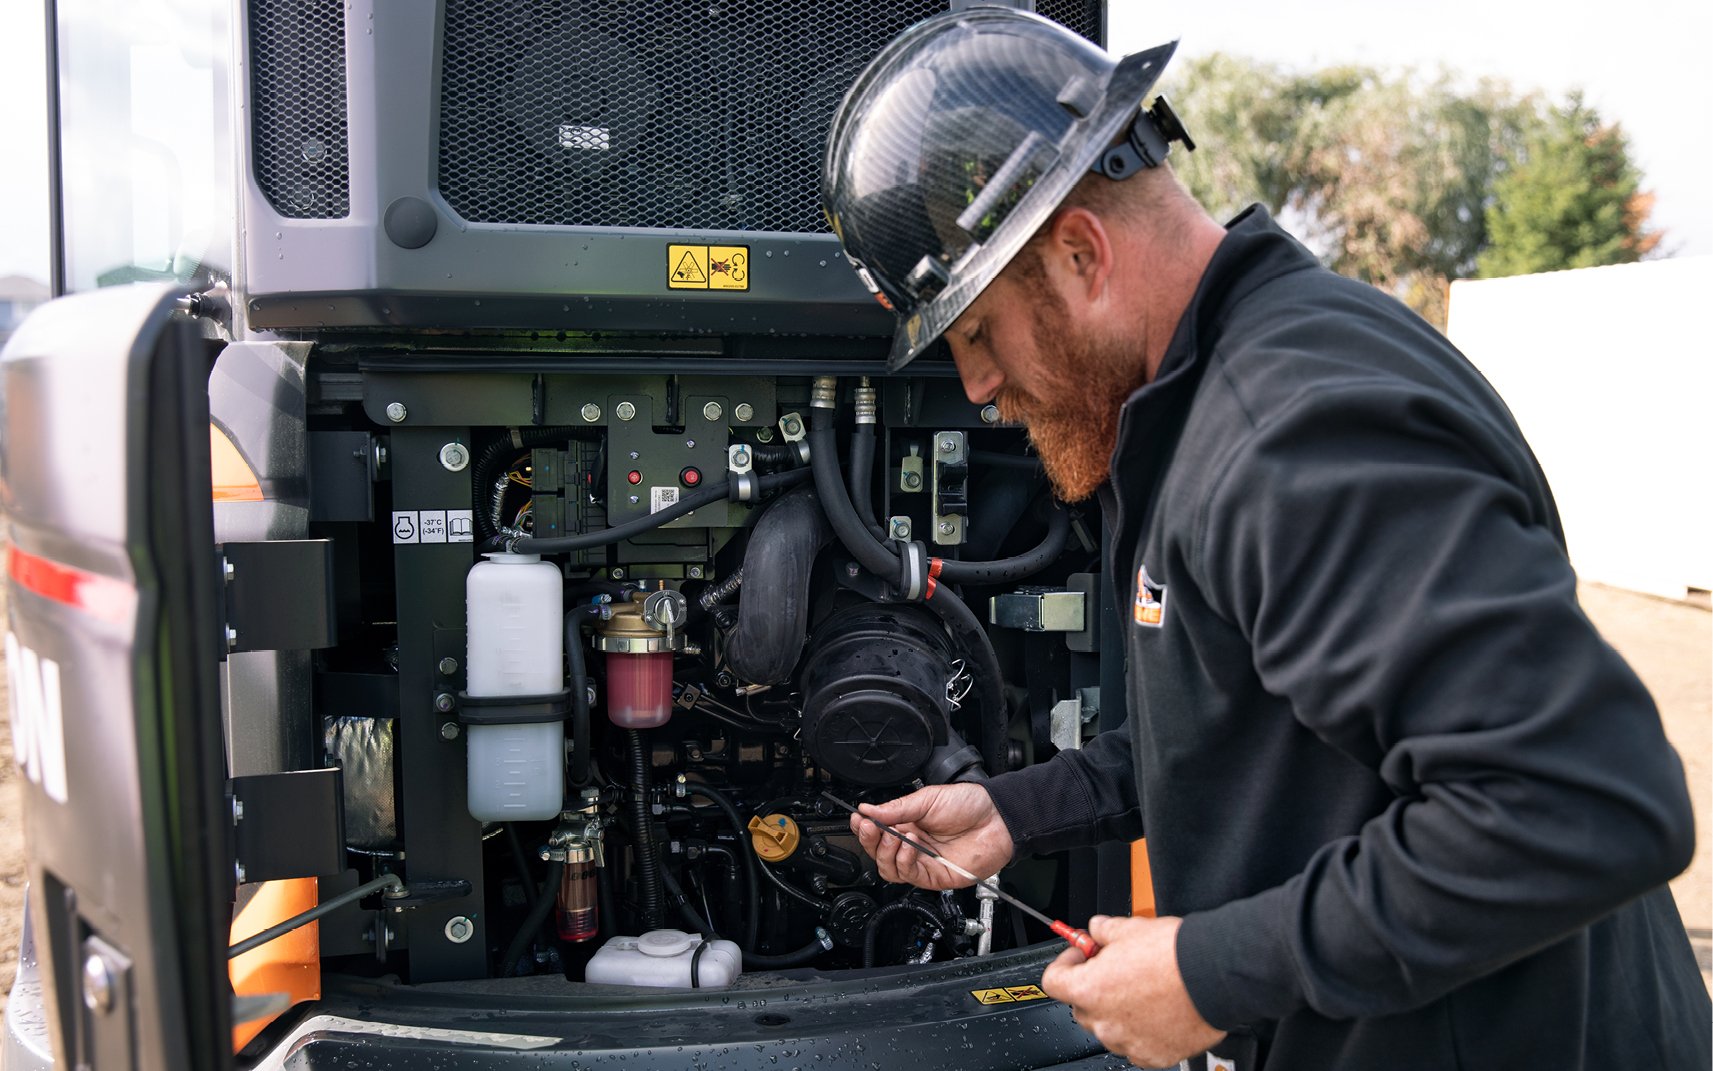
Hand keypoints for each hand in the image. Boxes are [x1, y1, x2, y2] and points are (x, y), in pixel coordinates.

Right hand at [848, 783, 1014, 888]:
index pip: (878, 832)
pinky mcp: (936, 876)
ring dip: (886, 852)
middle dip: (870, 841)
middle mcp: (914, 844)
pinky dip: (905, 860)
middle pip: (879, 853)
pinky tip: (910, 845)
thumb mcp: (927, 799)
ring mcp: (925, 861)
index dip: (865, 828)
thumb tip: (867, 810)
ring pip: (890, 869)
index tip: (858, 819)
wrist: (998, 818)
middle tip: (871, 827)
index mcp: (909, 823)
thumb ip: (896, 808)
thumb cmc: (971, 805)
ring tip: (895, 835)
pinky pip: (911, 875)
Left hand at [1041, 915, 1225, 1068]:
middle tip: (1116, 967)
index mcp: (1088, 989)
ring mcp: (1128, 1042)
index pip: (1053, 981)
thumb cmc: (1174, 954)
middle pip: (1082, 1005)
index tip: (1081, 955)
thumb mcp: (1129, 927)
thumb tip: (1098, 929)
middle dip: (1094, 985)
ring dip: (1118, 1010)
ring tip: (1143, 988)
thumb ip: (1104, 930)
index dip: (1066, 963)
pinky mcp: (1154, 1056)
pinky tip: (1158, 1010)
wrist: (1215, 975)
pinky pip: (1136, 1044)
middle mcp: (1104, 1022)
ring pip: (1110, 1026)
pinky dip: (1142, 1030)